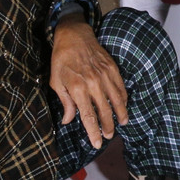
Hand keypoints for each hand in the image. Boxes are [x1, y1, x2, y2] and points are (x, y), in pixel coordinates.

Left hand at [50, 16, 127, 147]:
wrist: (74, 36)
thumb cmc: (62, 60)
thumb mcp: (56, 82)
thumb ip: (65, 102)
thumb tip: (68, 120)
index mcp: (78, 89)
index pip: (88, 116)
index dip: (93, 132)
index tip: (96, 143)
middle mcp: (93, 84)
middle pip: (105, 111)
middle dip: (107, 127)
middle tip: (108, 136)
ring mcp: (105, 76)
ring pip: (116, 100)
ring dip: (120, 114)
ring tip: (122, 124)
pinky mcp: (112, 69)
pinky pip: (121, 87)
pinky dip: (123, 99)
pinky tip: (123, 106)